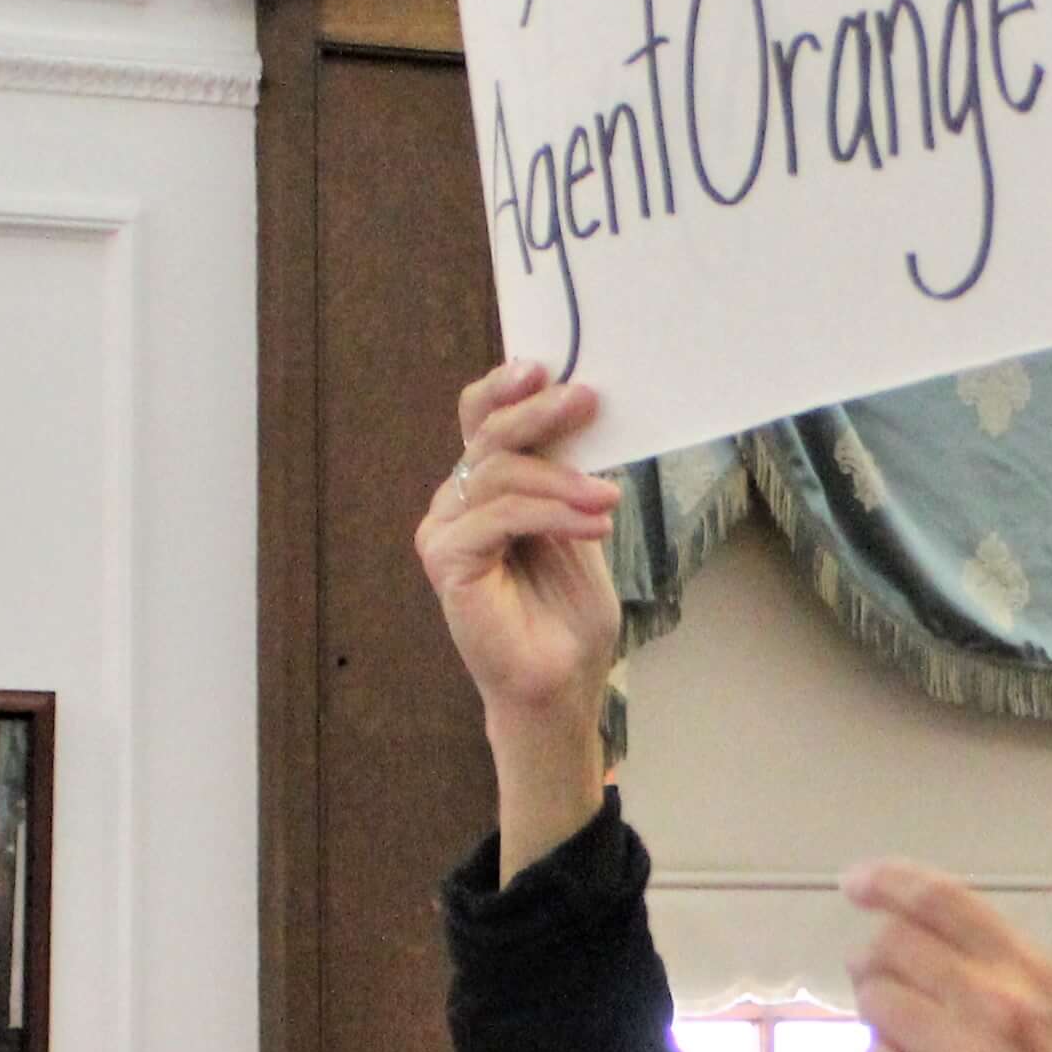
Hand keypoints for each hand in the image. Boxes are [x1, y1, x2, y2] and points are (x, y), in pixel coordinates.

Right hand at [419, 364, 625, 859]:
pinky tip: (593, 522)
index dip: (505, 388)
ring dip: (561, 479)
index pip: (481, 419)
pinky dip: (549, 512)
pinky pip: (497, 515)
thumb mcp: (580, 524)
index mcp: (485, 489)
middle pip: (488, 436)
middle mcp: (456, 504)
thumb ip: (569, 475)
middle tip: (586, 399)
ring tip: (607, 499)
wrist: (560, 683)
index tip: (546, 368)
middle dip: (539, 412)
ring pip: (499, 473)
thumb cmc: (568, 614)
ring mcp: (444, 531)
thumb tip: (584, 411)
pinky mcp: (445, 560)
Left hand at [845, 860, 1051, 1051]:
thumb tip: (905, 945)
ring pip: (874, 1007)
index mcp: (1034, 975)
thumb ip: (996, 978)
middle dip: (874, 969)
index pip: (942, 900)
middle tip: (886, 996)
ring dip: (880, 1027)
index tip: (856, 883)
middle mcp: (1000, 1007)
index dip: (887, 882)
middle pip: (889, 949)